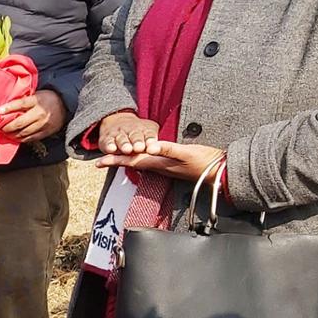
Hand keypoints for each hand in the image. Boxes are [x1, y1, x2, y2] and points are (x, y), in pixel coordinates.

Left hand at [0, 89, 66, 142]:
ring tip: (6, 133)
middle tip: (1, 127)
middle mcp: (40, 113)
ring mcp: (44, 124)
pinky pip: (31, 138)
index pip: (20, 104)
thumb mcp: (37, 94)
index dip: (9, 108)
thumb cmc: (47, 98)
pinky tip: (16, 137)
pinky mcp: (47, 132)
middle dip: (8, 126)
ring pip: (24, 132)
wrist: (65, 105)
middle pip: (20, 122)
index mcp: (37, 101)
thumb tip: (7, 106)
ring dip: (13, 134)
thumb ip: (24, 100)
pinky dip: (22, 139)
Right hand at [94, 110, 158, 154]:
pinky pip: (107, 142)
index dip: (150, 139)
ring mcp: (118, 134)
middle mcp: (131, 131)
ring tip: (127, 149)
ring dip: (124, 144)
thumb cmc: (137, 131)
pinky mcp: (106, 140)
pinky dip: (109, 145)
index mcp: (144, 129)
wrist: (115, 119)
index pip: (149, 134)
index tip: (153, 145)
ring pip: (121, 139)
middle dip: (137, 141)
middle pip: (135, 136)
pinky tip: (111, 149)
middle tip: (139, 148)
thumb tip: (176, 149)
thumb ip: (161, 140)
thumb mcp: (150, 130)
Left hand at [94, 138, 225, 182]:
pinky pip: (150, 161)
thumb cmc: (204, 162)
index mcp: (159, 163)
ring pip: (140, 163)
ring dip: (125, 159)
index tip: (99, 161)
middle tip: (99, 161)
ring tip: (113, 158)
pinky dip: (140, 158)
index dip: (115, 160)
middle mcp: (159, 166)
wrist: (219, 171)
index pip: (132, 160)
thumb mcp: (186, 153)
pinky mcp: (171, 164)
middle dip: (115, 160)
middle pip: (132, 162)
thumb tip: (149, 147)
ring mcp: (164, 166)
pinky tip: (138, 156)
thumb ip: (168, 149)